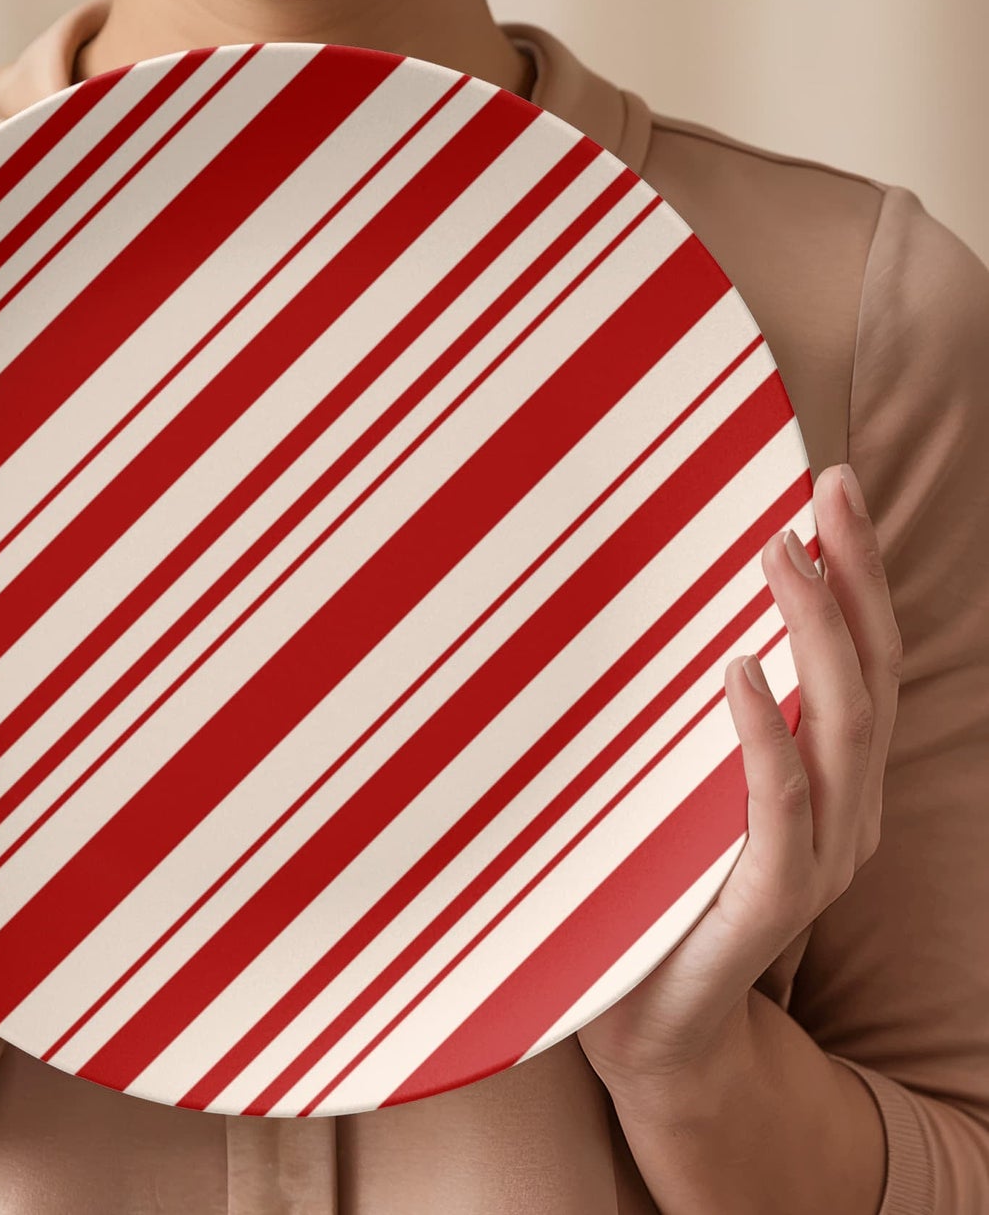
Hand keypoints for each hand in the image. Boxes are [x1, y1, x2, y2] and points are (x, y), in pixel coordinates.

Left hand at [575, 461, 901, 1097]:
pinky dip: (767, 736)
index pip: (863, 657)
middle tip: (823, 489)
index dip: (858, 569)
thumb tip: (639, 603)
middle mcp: (843, 814)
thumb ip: (688, 715)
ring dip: (814, 632)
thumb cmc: (658, 892)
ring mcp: (814, 859)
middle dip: (853, 574)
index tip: (829, 481)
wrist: (651, 1027)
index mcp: (831, 782)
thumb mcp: (677, 784)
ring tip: (780, 554)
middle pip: (869, 674)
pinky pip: (781, 807)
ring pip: (843, 726)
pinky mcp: (768, 900)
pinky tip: (741, 672)